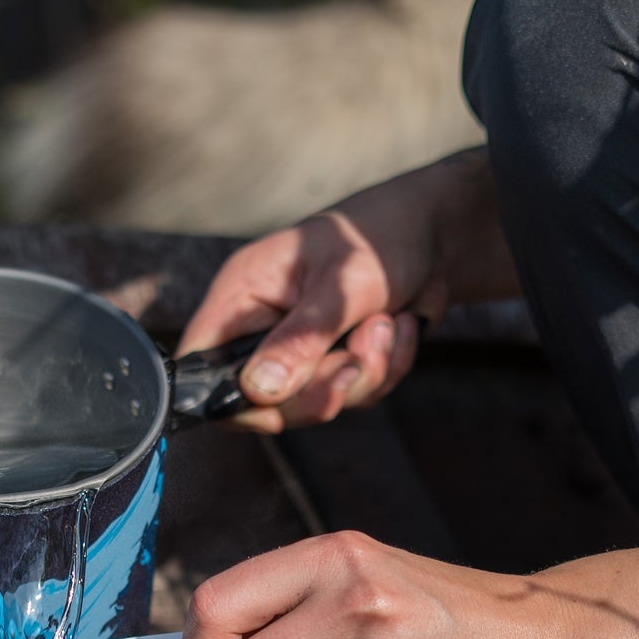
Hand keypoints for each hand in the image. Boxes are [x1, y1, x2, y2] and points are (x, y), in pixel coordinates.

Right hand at [179, 149, 516, 432]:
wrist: (438, 230)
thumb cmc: (378, 236)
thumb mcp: (341, 288)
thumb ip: (300, 339)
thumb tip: (256, 391)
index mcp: (243, 296)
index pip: (200, 364)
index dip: (230, 399)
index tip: (278, 407)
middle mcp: (262, 326)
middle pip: (262, 402)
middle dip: (320, 389)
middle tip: (358, 358)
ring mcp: (298, 348)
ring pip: (314, 403)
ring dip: (364, 374)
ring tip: (387, 323)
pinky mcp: (334, 361)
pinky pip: (352, 396)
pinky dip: (385, 370)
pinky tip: (400, 326)